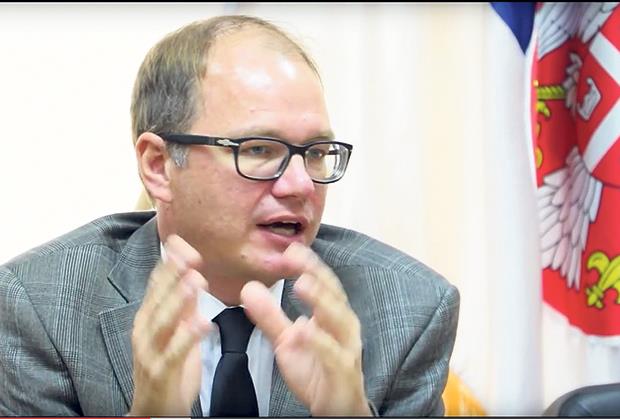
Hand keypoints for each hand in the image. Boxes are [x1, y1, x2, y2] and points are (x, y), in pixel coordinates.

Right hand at [128, 235, 209, 415]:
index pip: (157, 284)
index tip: (181, 242)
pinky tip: (202, 323)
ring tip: (195, 281)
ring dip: (178, 300)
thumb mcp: (178, 331)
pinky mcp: (161, 372)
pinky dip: (187, 338)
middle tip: (191, 255)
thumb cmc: (168, 367)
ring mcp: (150, 352)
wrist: (154, 410)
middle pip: (158, 298)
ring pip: (163, 322)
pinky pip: (174, 353)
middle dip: (173, 275)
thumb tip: (194, 276)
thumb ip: (185, 307)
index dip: (168, 263)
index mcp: (149, 317)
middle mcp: (145, 331)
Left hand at [241, 242, 370, 415]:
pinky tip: (303, 330)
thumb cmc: (317, 369)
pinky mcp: (343, 371)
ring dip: (321, 300)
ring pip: (338, 320)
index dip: (307, 265)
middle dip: (315, 273)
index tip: (289, 249)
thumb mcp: (287, 341)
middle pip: (333, 294)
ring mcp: (347, 348)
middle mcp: (344, 327)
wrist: (336, 408)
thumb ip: (270, 316)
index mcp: (332, 315)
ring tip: (302, 283)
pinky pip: (333, 354)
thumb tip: (248, 288)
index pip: (322, 283)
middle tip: (295, 256)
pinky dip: (319, 342)